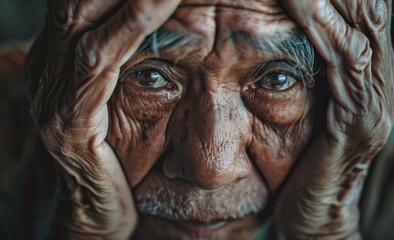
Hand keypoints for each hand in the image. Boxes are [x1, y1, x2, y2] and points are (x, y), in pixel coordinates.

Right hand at [24, 0, 179, 237]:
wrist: (93, 210)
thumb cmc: (114, 154)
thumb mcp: (116, 99)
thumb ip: (121, 61)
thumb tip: (150, 22)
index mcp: (62, 59)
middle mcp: (49, 67)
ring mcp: (52, 93)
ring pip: (84, 18)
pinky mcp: (67, 122)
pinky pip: (97, 63)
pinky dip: (128, 27)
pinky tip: (157, 1)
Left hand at [276, 0, 393, 237]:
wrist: (317, 206)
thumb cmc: (305, 155)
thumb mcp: (310, 101)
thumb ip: (313, 68)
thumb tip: (293, 29)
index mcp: (367, 71)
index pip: (361, 9)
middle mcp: (380, 77)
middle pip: (368, 6)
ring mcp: (377, 97)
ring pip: (364, 23)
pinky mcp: (362, 118)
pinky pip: (348, 60)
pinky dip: (326, 27)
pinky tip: (302, 4)